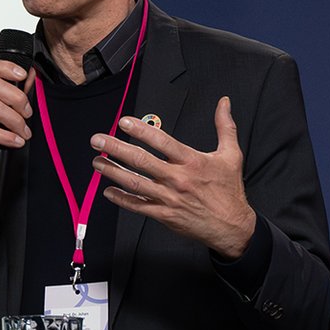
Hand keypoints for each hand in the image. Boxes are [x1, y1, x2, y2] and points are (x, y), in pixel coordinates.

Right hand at [0, 59, 33, 203]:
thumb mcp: (2, 115)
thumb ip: (15, 94)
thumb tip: (31, 75)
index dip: (6, 67)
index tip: (24, 75)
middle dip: (18, 99)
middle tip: (28, 114)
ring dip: (16, 120)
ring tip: (24, 133)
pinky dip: (7, 136)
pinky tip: (16, 142)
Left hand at [91, 97, 256, 257]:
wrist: (232, 226)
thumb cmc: (229, 191)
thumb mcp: (232, 155)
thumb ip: (225, 126)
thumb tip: (224, 103)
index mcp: (192, 162)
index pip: (162, 141)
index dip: (141, 130)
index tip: (124, 123)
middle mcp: (178, 179)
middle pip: (141, 161)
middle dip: (115, 149)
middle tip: (98, 140)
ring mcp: (169, 198)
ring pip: (134, 183)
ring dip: (112, 172)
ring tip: (97, 163)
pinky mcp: (164, 214)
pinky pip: (137, 206)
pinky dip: (121, 199)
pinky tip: (108, 191)